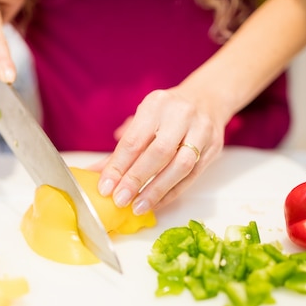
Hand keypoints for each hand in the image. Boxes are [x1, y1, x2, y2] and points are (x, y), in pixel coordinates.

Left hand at [95, 86, 225, 215]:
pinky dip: (172, 192)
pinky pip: (192, 176)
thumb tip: (92, 174)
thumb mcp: (142, 121)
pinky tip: (156, 203)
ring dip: (157, 190)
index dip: (118, 166)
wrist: (207, 99)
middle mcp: (181, 115)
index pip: (134, 140)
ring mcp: (201, 130)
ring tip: (138, 207)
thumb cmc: (166, 114)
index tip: (105, 187)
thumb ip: (119, 150)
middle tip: (120, 200)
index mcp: (156, 104)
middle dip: (137, 179)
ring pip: (180, 165)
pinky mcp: (214, 147)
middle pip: (159, 152)